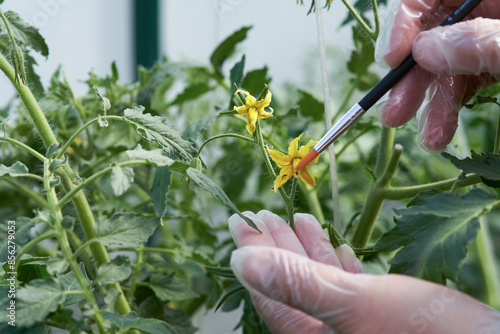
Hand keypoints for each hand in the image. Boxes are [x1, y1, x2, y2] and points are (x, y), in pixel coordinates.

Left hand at [229, 210, 499, 332]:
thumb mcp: (353, 302)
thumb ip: (295, 282)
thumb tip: (239, 261)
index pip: (270, 289)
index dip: (253, 251)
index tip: (239, 220)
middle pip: (291, 283)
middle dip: (276, 245)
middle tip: (261, 214)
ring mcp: (355, 328)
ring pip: (321, 282)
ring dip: (307, 249)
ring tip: (295, 218)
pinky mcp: (382, 320)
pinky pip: (349, 288)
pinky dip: (339, 264)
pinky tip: (337, 245)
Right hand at [375, 0, 499, 151]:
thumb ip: (479, 43)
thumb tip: (424, 50)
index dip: (403, 24)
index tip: (390, 61)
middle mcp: (484, 14)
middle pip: (430, 36)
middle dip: (410, 79)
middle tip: (394, 112)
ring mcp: (484, 43)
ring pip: (442, 67)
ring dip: (427, 104)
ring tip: (427, 138)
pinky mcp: (490, 67)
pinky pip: (461, 84)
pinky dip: (447, 110)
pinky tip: (439, 134)